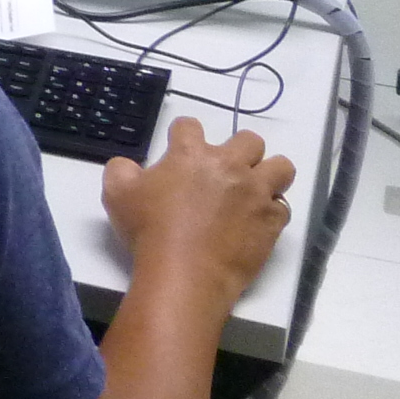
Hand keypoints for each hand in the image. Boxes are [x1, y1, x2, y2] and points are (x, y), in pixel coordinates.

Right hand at [102, 117, 295, 302]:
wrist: (184, 273)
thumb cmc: (149, 231)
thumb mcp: (116, 194)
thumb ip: (121, 170)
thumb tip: (129, 165)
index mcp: (190, 154)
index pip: (190, 125)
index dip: (182, 135)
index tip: (179, 149)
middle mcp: (229, 166)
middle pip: (249, 140)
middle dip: (238, 150)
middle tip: (223, 171)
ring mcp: (256, 193)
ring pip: (281, 167)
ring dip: (268, 174)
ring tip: (253, 189)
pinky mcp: (271, 221)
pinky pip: (282, 207)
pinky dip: (271, 211)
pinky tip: (255, 221)